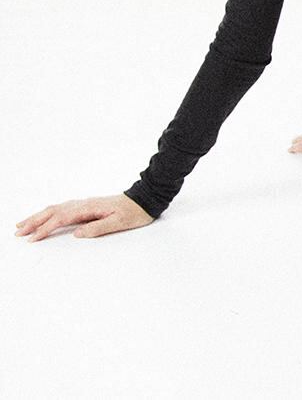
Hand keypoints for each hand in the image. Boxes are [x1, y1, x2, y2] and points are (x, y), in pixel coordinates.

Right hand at [15, 193, 154, 241]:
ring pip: (56, 209)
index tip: (32, 238)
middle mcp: (84, 204)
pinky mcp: (88, 206)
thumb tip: (77, 233)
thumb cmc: (135, 212)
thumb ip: (98, 228)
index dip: (45, 228)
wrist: (146, 199)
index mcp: (89, 208)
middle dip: (34, 221)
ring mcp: (85, 204)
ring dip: (39, 216)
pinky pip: (63, 209)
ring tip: (24, 224)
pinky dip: (50, 213)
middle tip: (18, 231)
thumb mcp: (119, 222)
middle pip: (53, 211)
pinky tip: (45, 217)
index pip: (61, 218)